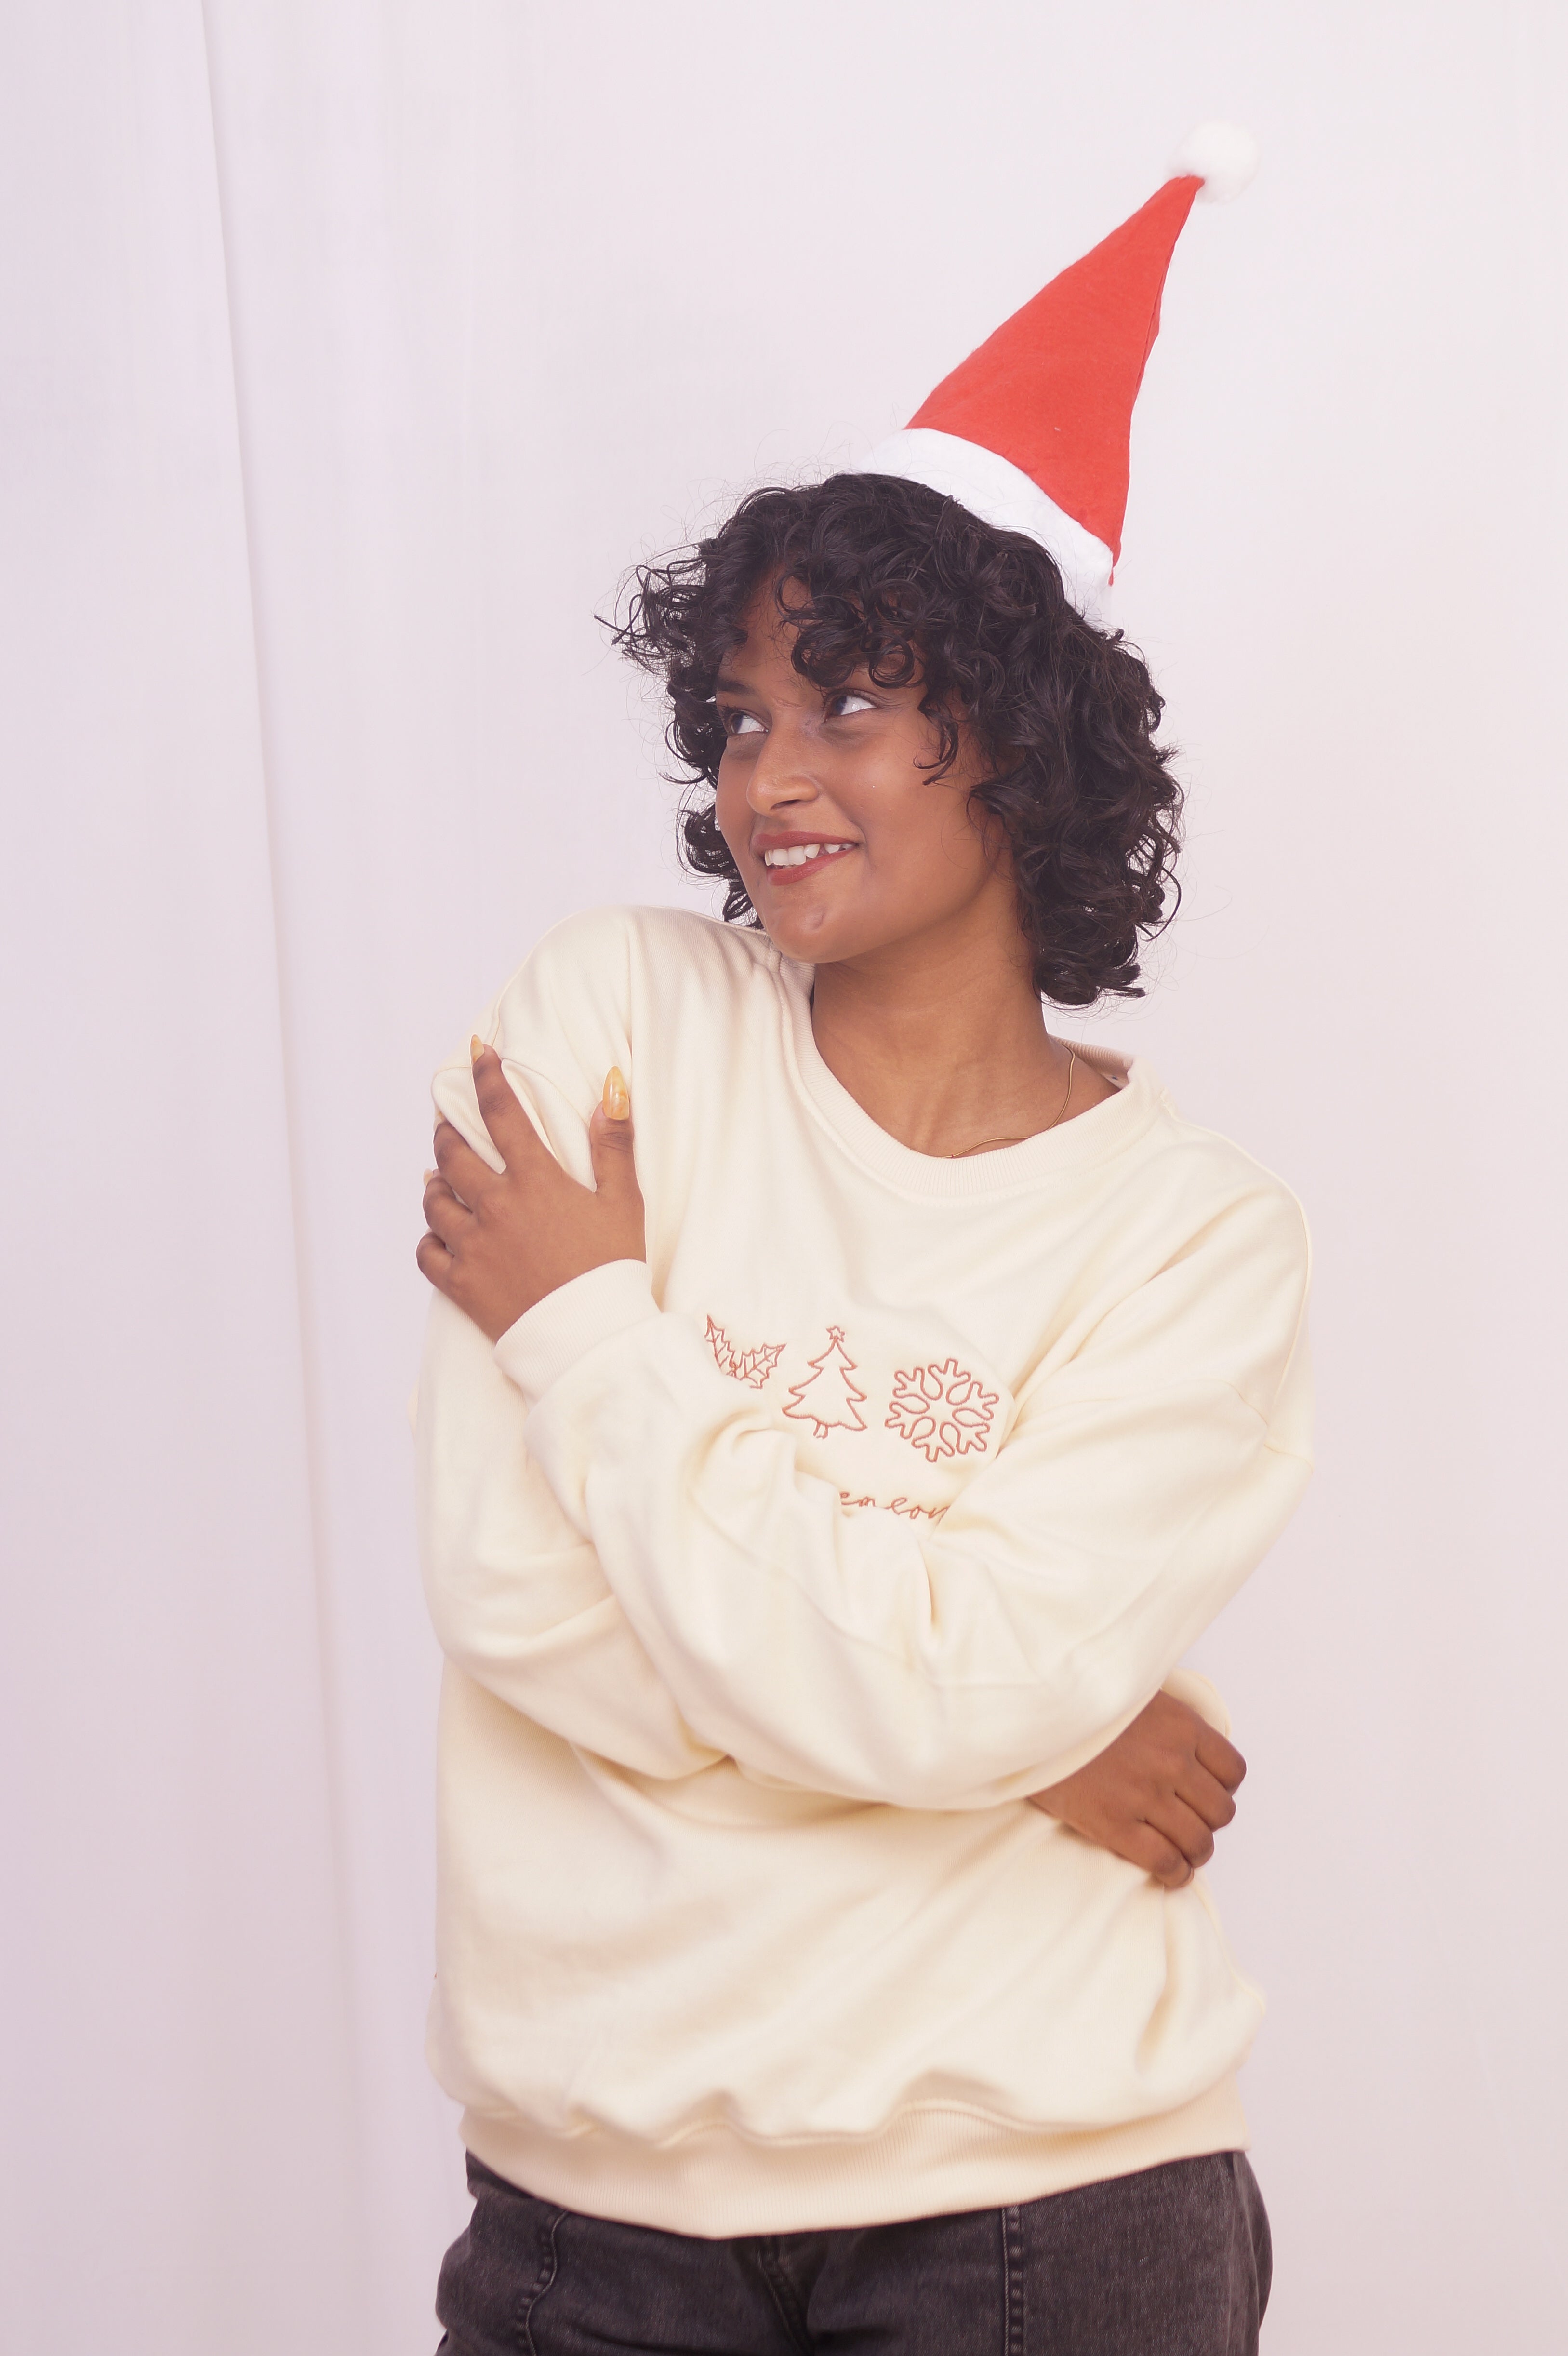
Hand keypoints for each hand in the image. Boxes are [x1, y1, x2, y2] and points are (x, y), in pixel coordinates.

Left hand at [416, 1045, 644, 1341]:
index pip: (502, 1112)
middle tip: (449, 1126)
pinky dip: (429, 1238)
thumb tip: (611, 1088)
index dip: (487, 1077)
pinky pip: (427, 1252)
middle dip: (449, 1132)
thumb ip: (613, 1144)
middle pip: (454, 1154)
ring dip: (435, 1184)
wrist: (592, 1339)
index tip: (478, 1055)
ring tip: (440, 1178)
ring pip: (434, 1202)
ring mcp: (473, 1246)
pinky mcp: (461, 1284)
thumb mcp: (624, 1202)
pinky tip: (438, 1233)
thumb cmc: (614, 1269)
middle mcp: (495, 1207)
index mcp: (535, 1180)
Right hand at [1028, 1691, 1244, 1889]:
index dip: (1224, 1788)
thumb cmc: (1082, 1703)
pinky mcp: (1115, 1824)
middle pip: (1220, 1811)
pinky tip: (1169, 1871)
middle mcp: (1171, 1761)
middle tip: (1191, 1822)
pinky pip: (1165, 1862)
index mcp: (1181, 1726)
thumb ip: (1169, 1720)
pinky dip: (1175, 1874)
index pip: (1233, 1770)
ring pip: (1198, 1842)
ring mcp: (1144, 1795)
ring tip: (1183, 1851)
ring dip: (1195, 1852)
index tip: (1207, 1792)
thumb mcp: (1137, 1694)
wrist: (1030, 1715)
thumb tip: (1188, 1747)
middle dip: (1209, 1822)